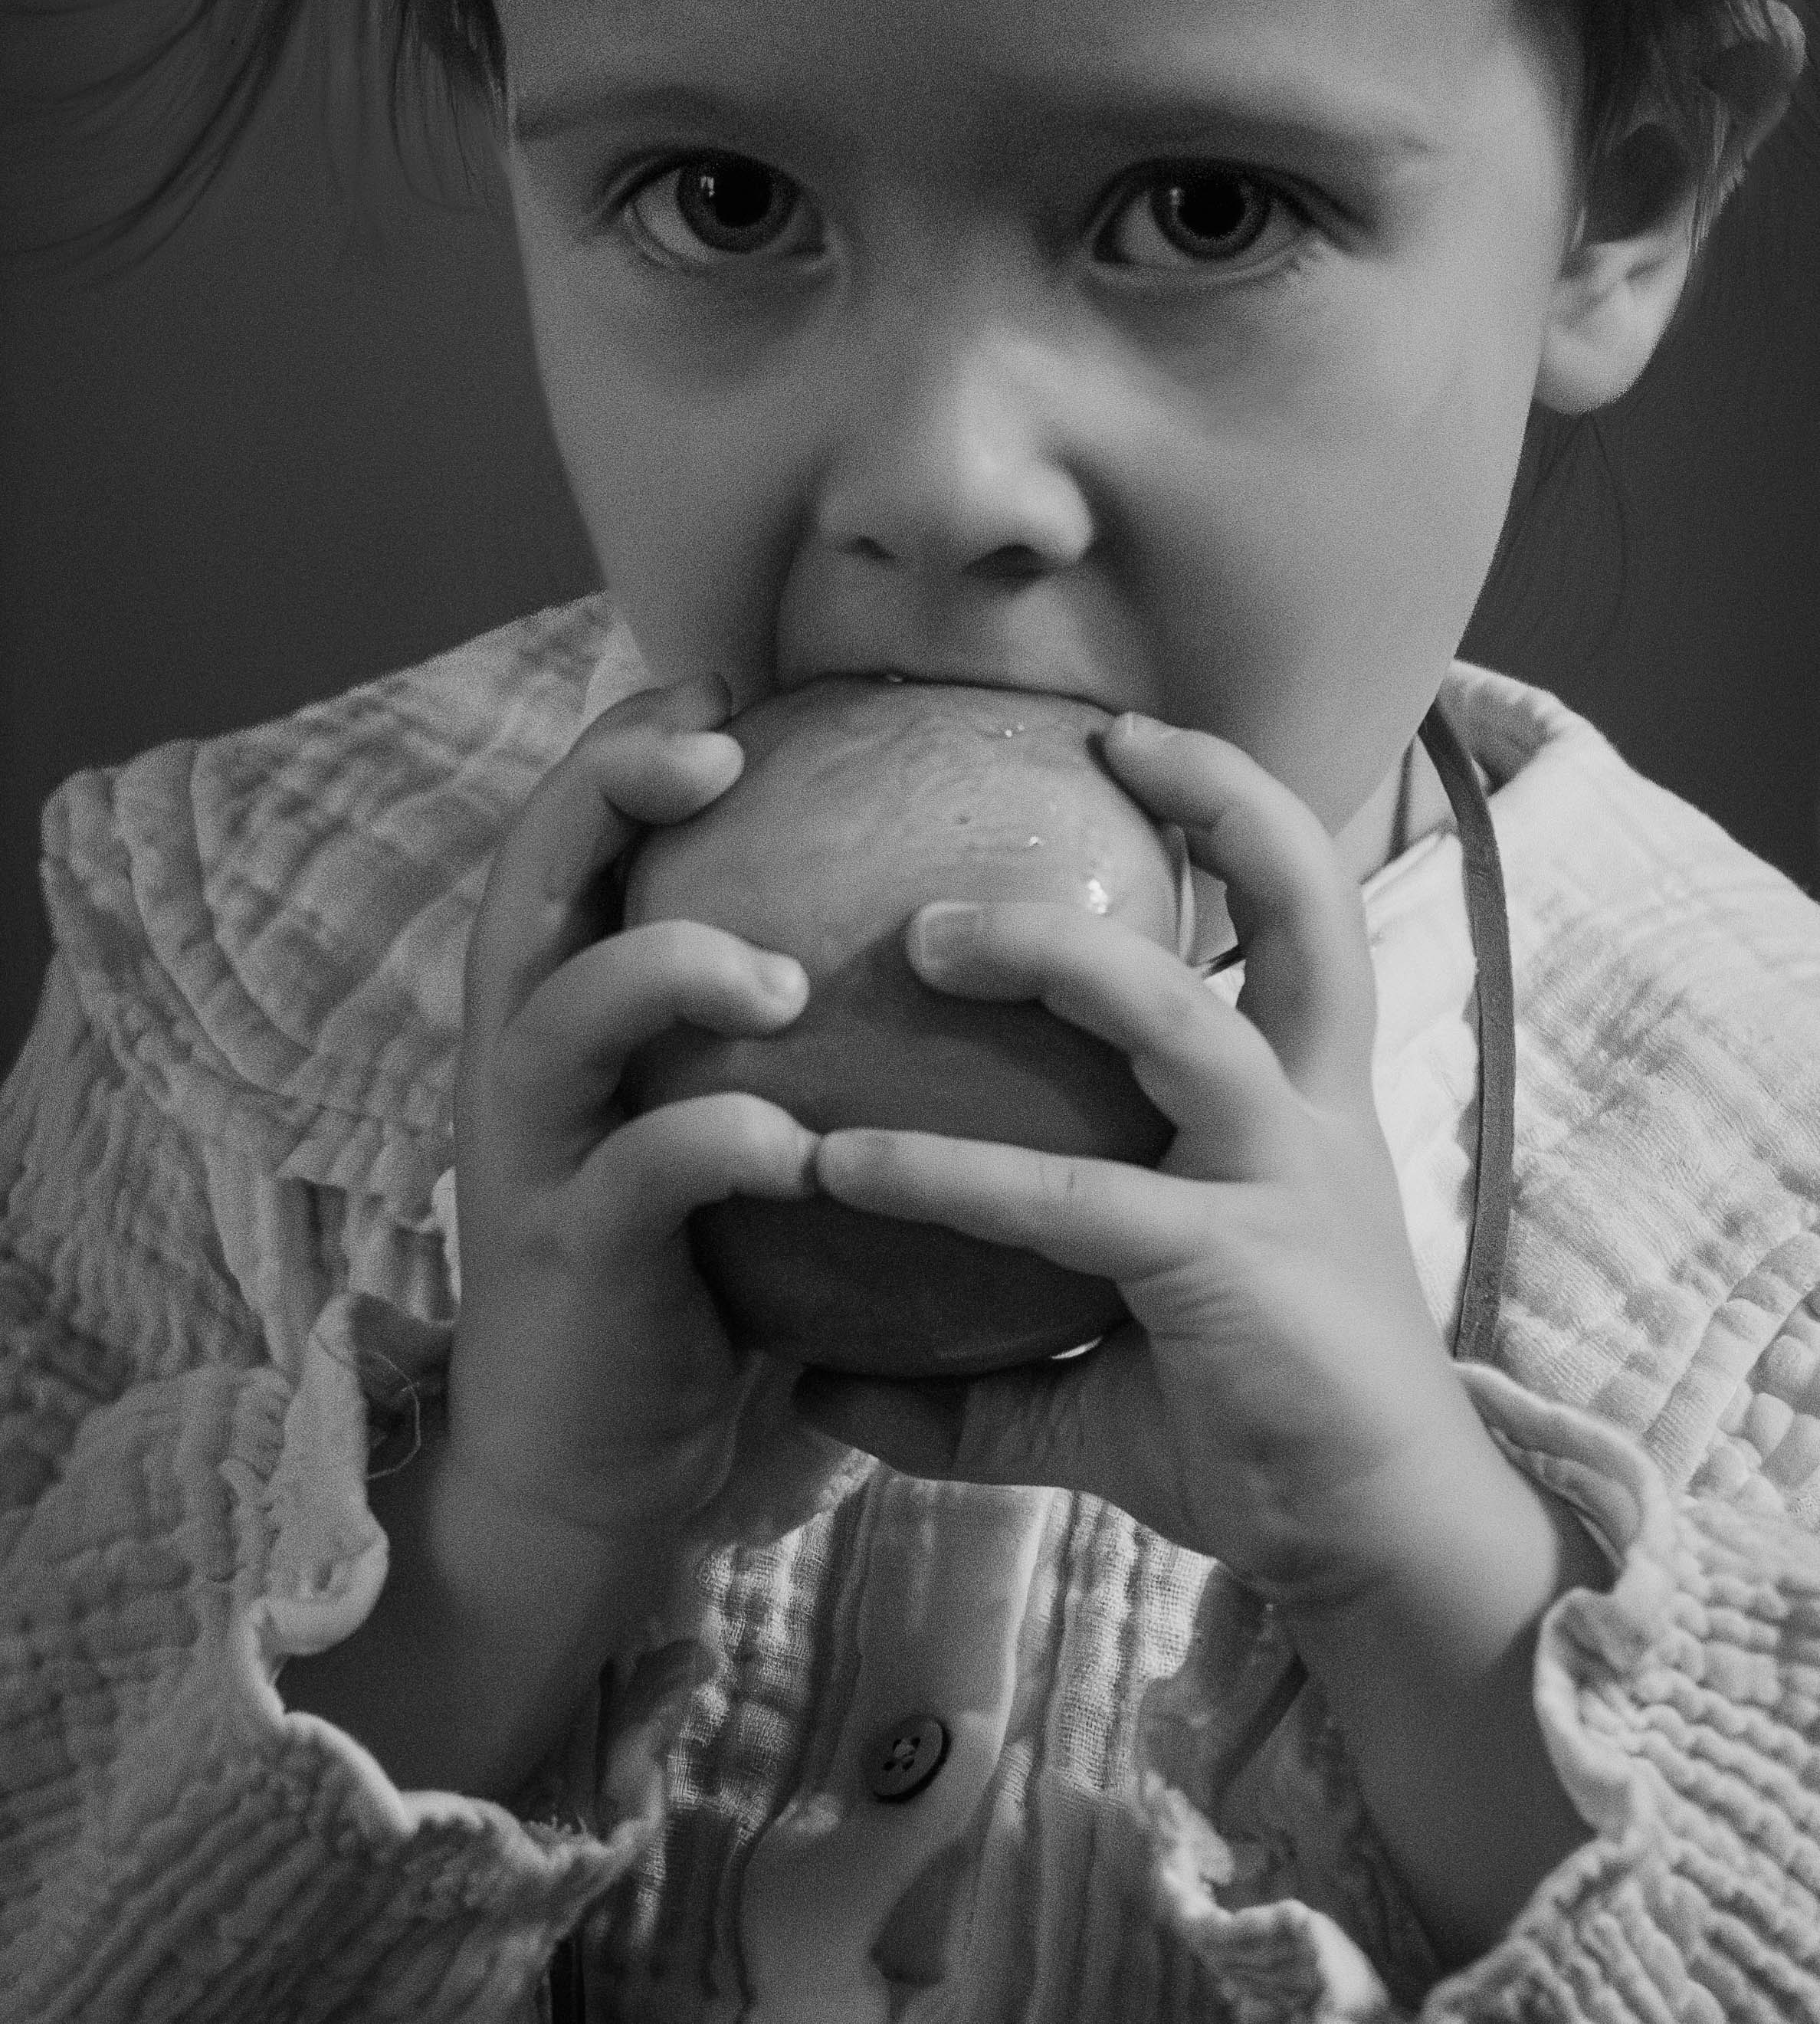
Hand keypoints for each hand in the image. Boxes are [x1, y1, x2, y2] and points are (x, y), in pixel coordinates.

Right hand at [448, 674, 834, 1552]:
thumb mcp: (716, 1114)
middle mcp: (525, 1058)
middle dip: (609, 790)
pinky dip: (712, 1144)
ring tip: (781, 976)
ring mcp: (536, 1155)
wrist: (587, 1466)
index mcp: (563, 1007)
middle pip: (531, 880)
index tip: (731, 690)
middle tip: (716, 754)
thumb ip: (773, 1023)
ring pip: (564, 1012)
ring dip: (667, 966)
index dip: (631, 744)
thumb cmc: (689, 1270)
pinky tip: (795, 1147)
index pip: (573, 837)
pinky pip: (633, 1177)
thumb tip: (932, 913)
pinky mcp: (569, 1258)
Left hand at [797, 713, 1497, 1607]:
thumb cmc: (1255, 1435)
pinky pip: (1069, 1196)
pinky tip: (841, 1163)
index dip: (1241, 808)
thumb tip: (817, 1383)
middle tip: (1095, 738)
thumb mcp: (1107, 1383)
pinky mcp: (1228, 1266)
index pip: (1303, 915)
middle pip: (1304, 906)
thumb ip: (975, 1373)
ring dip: (1048, 954)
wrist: (1378, 1549)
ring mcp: (1280, 1180)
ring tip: (918, 934)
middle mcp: (1307, 1113)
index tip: (1136, 740)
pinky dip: (949, 1172)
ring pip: (1177, 1014)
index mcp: (1302, 1103)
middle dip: (1218, 799)